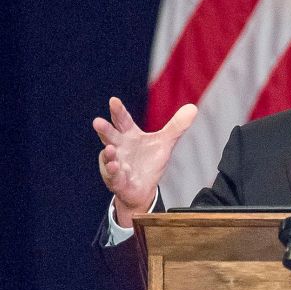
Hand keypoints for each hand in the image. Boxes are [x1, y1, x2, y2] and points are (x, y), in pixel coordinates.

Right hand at [93, 97, 196, 226]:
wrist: (143, 188)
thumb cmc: (149, 162)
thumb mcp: (165, 142)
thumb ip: (176, 126)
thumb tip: (193, 107)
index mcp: (129, 135)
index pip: (123, 120)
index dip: (118, 111)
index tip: (113, 100)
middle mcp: (119, 147)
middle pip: (110, 136)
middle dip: (104, 129)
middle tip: (97, 121)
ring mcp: (116, 163)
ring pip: (109, 157)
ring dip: (108, 153)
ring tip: (109, 148)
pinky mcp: (117, 180)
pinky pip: (114, 175)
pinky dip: (113, 171)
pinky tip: (115, 166)